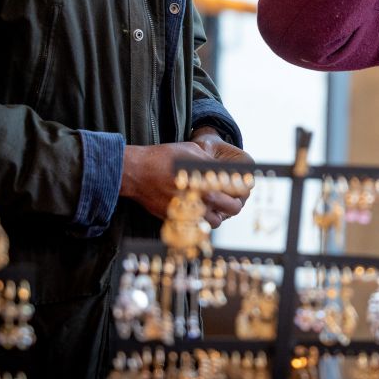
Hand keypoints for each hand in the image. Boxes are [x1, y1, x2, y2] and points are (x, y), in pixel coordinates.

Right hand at [121, 133, 252, 228]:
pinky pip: (197, 227)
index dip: (243, 187)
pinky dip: (201, 222)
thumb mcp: (191, 151)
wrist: (135, 173)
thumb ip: (211, 162)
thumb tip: (226, 170)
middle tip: (231, 198)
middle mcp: (200, 196)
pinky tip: (198, 211)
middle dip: (235, 202)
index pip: (237, 188)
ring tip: (214, 206)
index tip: (241, 186)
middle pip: (232, 207)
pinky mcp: (176, 219)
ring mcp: (188, 210)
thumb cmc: (163, 157)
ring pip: (216, 221)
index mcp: (206, 177)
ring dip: (218, 214)